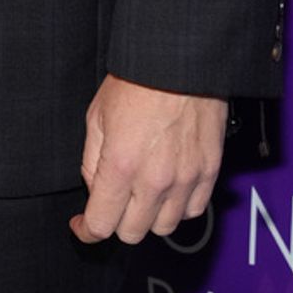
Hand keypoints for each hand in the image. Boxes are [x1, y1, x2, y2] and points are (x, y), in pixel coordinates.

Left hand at [69, 75, 226, 244]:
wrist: (179, 60)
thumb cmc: (137, 80)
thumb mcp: (97, 115)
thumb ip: (92, 160)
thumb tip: (96, 188)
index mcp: (120, 165)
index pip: (100, 224)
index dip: (87, 230)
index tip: (83, 226)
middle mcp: (154, 180)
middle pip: (132, 233)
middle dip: (116, 221)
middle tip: (114, 201)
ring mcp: (185, 178)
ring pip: (164, 227)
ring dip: (149, 216)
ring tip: (143, 192)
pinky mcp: (209, 172)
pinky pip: (193, 210)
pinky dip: (179, 206)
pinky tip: (169, 188)